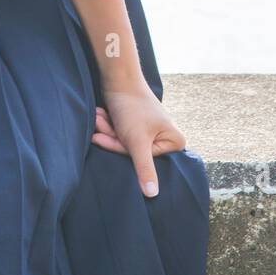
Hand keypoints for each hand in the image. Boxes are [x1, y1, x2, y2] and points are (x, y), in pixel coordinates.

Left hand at [91, 79, 186, 197]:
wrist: (118, 78)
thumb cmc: (132, 108)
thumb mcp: (137, 142)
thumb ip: (145, 169)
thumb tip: (153, 196)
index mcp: (175, 142)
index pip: (145, 160)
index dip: (124, 149)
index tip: (113, 135)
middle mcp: (166, 137)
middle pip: (134, 152)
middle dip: (114, 138)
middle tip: (100, 122)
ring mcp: (151, 131)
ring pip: (124, 143)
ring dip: (109, 130)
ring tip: (100, 116)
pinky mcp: (138, 125)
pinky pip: (121, 134)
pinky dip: (110, 126)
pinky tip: (102, 115)